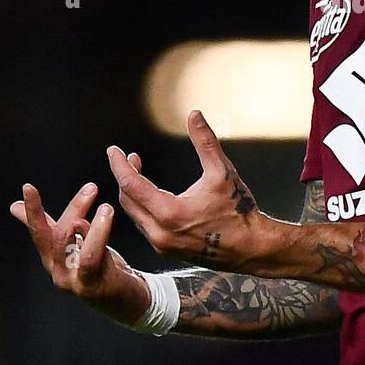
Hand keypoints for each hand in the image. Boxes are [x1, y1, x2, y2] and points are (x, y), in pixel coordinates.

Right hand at [10, 167, 148, 325]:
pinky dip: (97, 237)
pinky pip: (91, 259)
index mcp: (52, 257)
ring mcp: (72, 281)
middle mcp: (57, 270)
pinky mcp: (90, 288)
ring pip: (72, 248)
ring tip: (106, 206)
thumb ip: (50, 225)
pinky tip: (106, 221)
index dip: (32, 210)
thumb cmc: (100, 269)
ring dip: (90, 224)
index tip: (28, 188)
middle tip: (92, 188)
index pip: (38, 230)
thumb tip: (14, 206)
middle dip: (73, 208)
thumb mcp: (73, 244)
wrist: (126, 300)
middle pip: (57, 235)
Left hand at [107, 110, 270, 272]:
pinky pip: (144, 227)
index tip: (113, 150)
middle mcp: (160, 232)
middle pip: (127, 200)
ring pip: (134, 215)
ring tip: (138, 173)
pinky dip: (142, 208)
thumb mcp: (222, 172)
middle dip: (125, 176)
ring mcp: (162, 245)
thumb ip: (205, 141)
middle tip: (131, 158)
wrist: (251, 248)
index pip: (130, 185)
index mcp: (170, 213)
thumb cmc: (238, 210)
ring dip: (132, 193)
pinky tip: (151, 196)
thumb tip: (194, 114)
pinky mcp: (166, 251)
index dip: (119, 164)